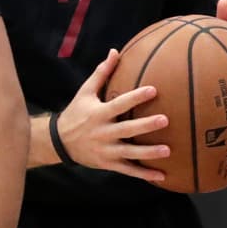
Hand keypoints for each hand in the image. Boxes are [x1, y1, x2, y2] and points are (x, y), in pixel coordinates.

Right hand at [55, 49, 169, 183]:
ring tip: (168, 150)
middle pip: (127, 130)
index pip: (119, 104)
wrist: (59, 142)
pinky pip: (128, 170)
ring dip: (149, 153)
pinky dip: (144, 174)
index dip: (135, 97)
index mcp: (99, 114)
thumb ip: (102, 73)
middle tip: (165, 120)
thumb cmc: (77, 112)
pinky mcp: (108, 164)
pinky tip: (162, 176)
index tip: (153, 89)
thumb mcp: (85, 92)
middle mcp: (103, 133)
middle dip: (145, 126)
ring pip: (129, 153)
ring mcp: (106, 151)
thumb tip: (115, 51)